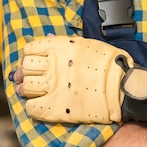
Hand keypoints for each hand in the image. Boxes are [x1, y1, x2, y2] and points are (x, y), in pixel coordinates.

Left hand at [15, 36, 146, 123]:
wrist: (121, 87)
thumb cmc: (109, 64)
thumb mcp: (86, 44)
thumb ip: (64, 43)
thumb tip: (48, 38)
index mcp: (60, 47)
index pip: (30, 50)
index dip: (30, 56)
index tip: (35, 62)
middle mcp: (53, 65)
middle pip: (25, 69)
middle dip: (25, 73)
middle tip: (29, 78)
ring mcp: (52, 87)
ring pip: (25, 88)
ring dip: (25, 90)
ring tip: (31, 92)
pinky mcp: (54, 107)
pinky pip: (32, 108)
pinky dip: (32, 107)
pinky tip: (40, 105)